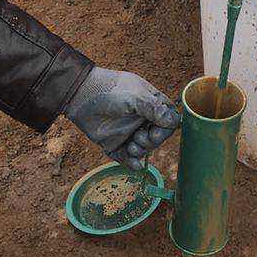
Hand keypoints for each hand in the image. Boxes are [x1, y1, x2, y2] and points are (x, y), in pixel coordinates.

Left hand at [64, 67, 181, 167]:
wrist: (81, 96)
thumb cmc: (110, 91)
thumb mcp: (135, 97)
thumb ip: (155, 110)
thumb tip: (175, 121)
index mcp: (150, 104)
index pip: (169, 120)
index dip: (165, 129)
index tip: (155, 132)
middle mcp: (141, 119)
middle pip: (158, 137)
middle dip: (152, 142)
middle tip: (140, 138)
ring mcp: (128, 132)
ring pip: (143, 149)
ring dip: (141, 151)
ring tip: (131, 146)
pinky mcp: (114, 144)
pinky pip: (126, 158)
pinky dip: (131, 163)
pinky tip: (134, 165)